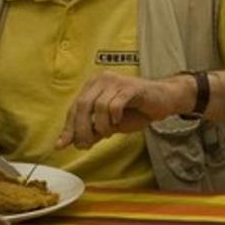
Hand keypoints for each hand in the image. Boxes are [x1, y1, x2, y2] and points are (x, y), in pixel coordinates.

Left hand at [57, 72, 193, 150]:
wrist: (162, 101)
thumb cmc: (135, 111)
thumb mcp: (109, 124)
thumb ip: (90, 131)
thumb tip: (69, 143)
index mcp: (92, 86)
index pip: (74, 108)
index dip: (68, 127)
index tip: (62, 145)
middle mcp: (101, 79)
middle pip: (82, 105)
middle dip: (82, 129)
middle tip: (86, 144)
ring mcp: (116, 81)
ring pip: (99, 106)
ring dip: (102, 125)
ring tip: (109, 132)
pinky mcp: (131, 87)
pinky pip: (115, 104)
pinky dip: (114, 117)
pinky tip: (118, 121)